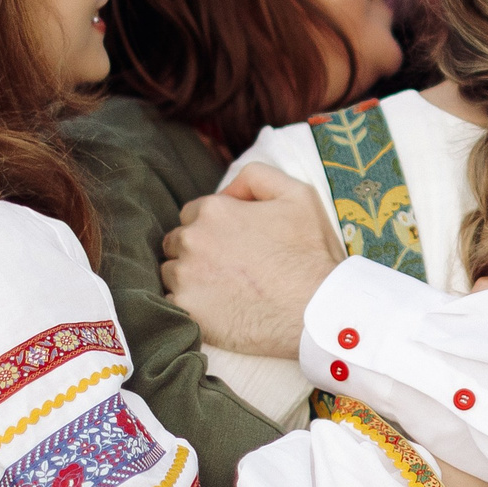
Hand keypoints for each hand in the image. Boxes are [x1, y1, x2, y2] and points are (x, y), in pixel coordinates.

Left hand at [161, 163, 341, 358]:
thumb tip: (228, 189)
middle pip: (177, 241)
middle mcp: (192, 240)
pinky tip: (216, 308)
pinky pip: (172, 303)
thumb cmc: (310, 253)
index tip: (232, 242)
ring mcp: (186, 277)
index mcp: (214, 210)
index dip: (213, 226)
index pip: (192, 213)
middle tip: (229, 266)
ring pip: (171, 271)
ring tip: (222, 288)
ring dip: (189, 276)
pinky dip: (189, 304)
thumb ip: (257, 176)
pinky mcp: (187, 310)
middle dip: (197, 250)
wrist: (316, 310)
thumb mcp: (297, 195)